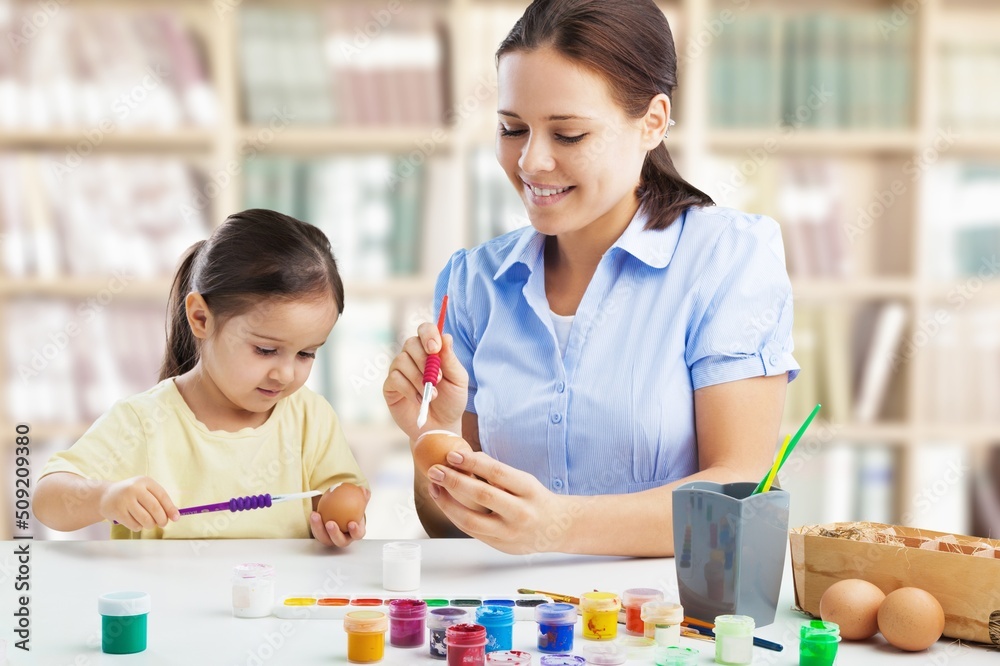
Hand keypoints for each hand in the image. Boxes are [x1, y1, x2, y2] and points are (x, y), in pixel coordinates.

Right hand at [100, 476, 179, 531]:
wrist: (106, 496)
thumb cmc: (132, 494)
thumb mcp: (145, 490)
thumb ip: (159, 500)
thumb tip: (175, 514)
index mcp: (145, 481)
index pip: (162, 495)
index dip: (170, 508)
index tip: (176, 518)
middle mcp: (134, 489)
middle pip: (155, 508)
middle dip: (162, 519)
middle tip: (163, 523)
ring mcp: (124, 500)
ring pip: (145, 519)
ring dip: (151, 525)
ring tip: (149, 523)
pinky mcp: (117, 512)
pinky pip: (135, 525)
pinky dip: (139, 527)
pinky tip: (136, 521)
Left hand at [309, 486, 369, 546]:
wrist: (340, 512)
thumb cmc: (351, 510)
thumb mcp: (358, 503)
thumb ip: (362, 496)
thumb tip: (363, 491)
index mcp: (355, 533)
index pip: (357, 535)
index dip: (355, 531)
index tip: (351, 523)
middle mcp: (344, 538)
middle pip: (340, 541)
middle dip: (335, 534)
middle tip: (330, 523)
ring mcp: (331, 539)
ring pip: (325, 538)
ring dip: (319, 529)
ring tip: (316, 517)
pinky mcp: (322, 536)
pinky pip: (317, 532)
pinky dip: (314, 523)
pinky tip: (313, 514)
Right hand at [383, 323, 468, 439]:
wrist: (441, 427)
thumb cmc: (452, 401)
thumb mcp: (458, 380)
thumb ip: (450, 360)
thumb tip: (446, 337)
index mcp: (431, 351)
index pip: (425, 330)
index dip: (428, 335)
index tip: (435, 349)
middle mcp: (413, 356)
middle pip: (410, 343)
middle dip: (424, 361)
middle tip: (437, 379)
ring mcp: (400, 370)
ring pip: (401, 360)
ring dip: (418, 379)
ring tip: (432, 396)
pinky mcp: (390, 386)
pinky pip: (394, 378)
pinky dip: (409, 390)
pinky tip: (420, 400)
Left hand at [426, 451, 576, 554]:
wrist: (557, 528)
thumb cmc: (534, 498)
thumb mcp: (523, 480)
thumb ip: (496, 471)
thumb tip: (465, 457)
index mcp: (529, 490)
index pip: (497, 473)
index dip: (472, 463)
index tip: (452, 455)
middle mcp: (521, 512)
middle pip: (481, 496)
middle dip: (453, 481)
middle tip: (435, 470)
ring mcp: (510, 533)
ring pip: (471, 519)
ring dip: (447, 503)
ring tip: (434, 487)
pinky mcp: (500, 546)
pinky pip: (471, 531)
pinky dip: (454, 516)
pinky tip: (445, 503)